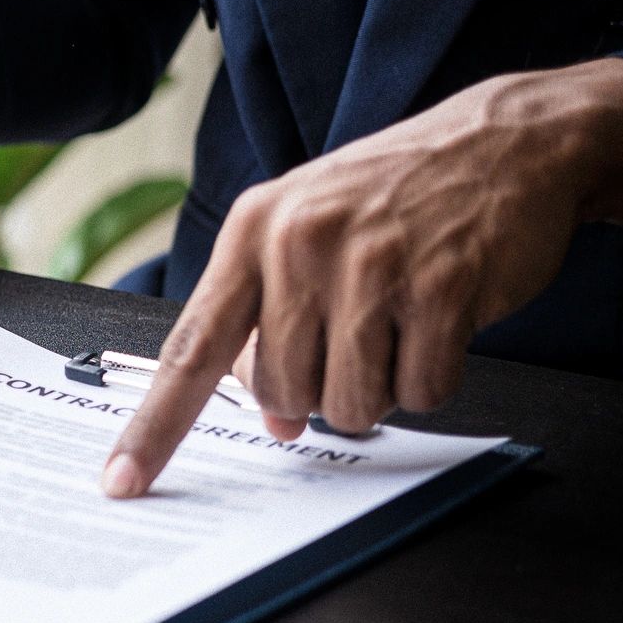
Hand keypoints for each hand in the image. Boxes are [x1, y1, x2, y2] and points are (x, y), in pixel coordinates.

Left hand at [103, 59, 622, 496]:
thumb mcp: (306, 238)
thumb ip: (271, 324)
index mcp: (252, 232)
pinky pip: (423, 392)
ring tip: (397, 322)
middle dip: (319, 392)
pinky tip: (440, 321)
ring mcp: (371, 263)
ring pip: (351, 405)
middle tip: (353, 337)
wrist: (500, 141)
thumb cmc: (389, 198)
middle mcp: (299, 244)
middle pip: (282, 394)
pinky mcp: (442, 285)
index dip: (155, 427)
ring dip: (380, 387)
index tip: (122, 481)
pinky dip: (434, 376)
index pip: (191, 349)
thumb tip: (275, 421)